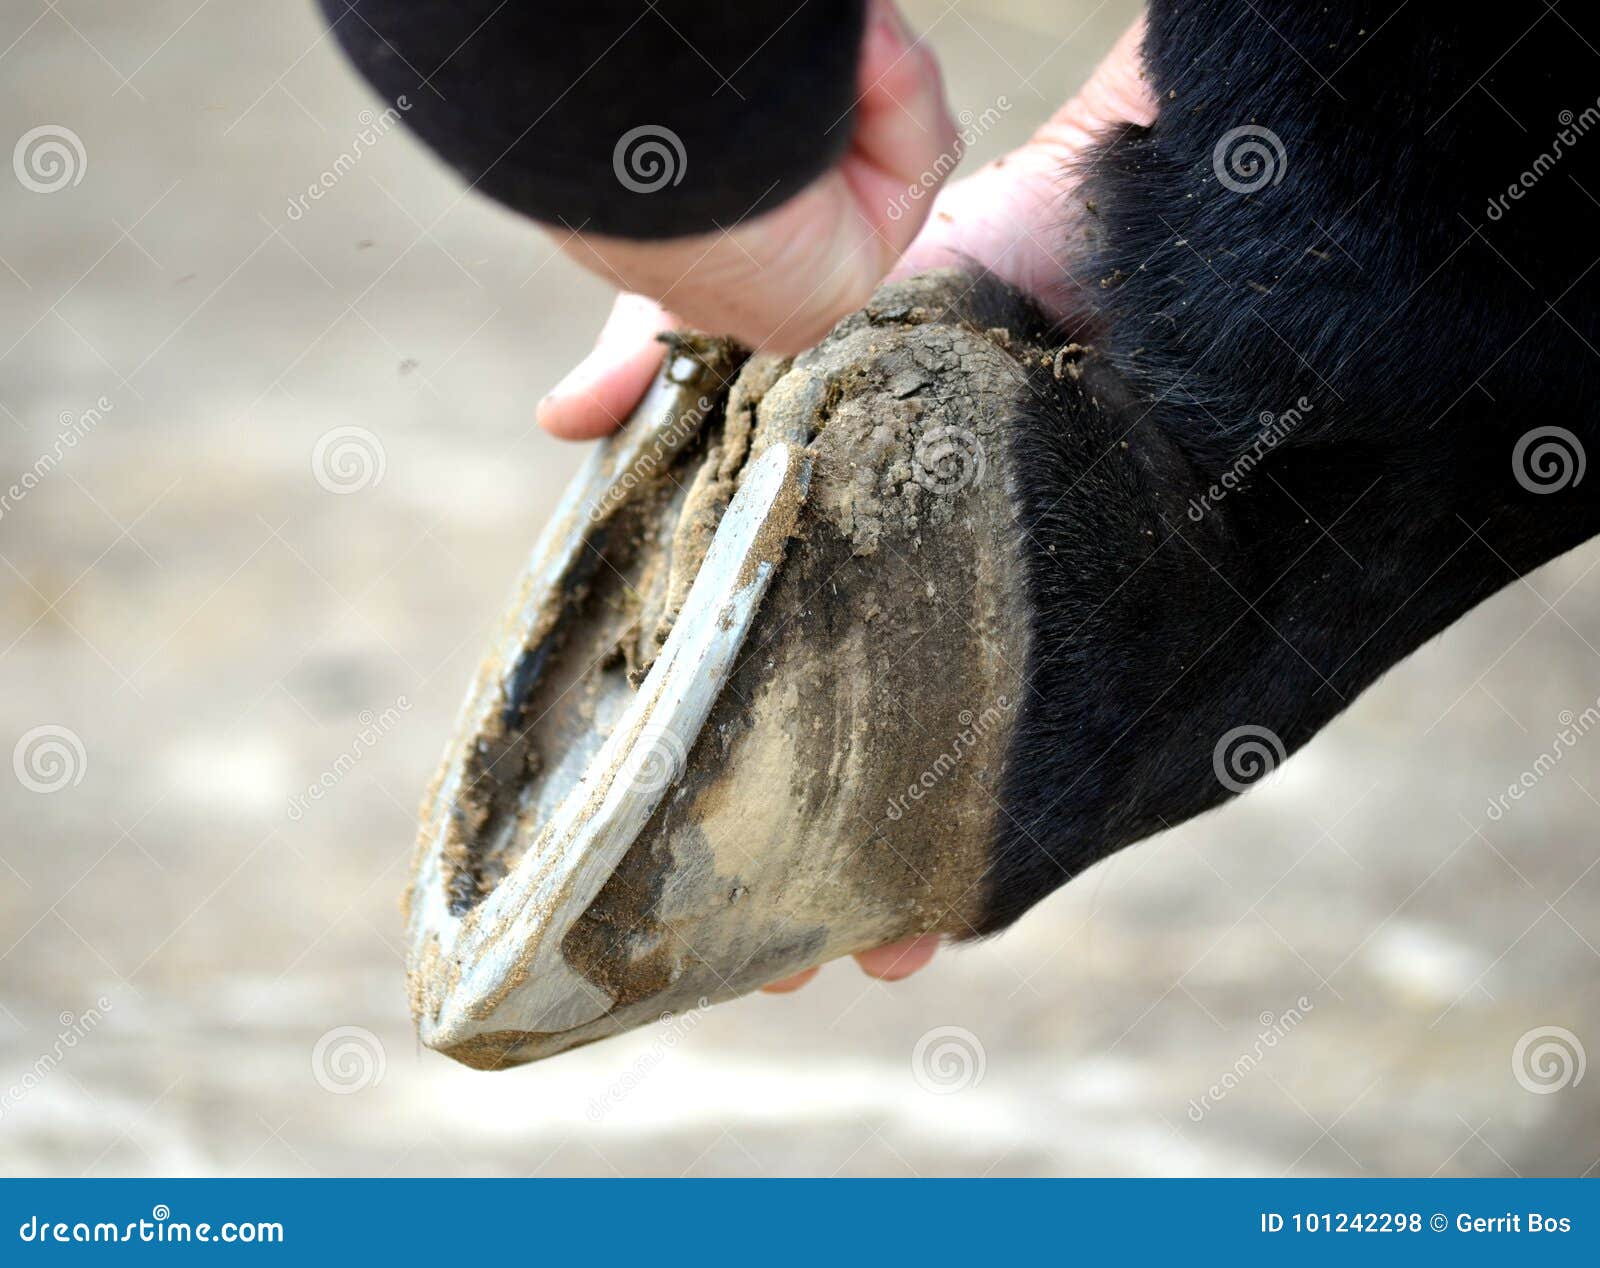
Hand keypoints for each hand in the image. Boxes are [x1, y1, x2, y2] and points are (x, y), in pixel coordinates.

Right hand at [537, 18, 1156, 987]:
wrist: (1113, 239)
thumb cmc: (939, 256)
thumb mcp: (777, 308)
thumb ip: (665, 353)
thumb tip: (557, 423)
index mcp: (816, 551)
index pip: (737, 682)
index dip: (697, 771)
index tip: (657, 862)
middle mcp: (894, 604)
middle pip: (832, 756)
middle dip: (796, 857)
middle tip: (763, 955)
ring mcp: (987, 628)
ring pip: (929, 779)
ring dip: (896, 871)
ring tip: (867, 955)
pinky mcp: (1077, 626)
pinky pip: (1037, 749)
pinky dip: (1006, 822)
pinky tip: (974, 896)